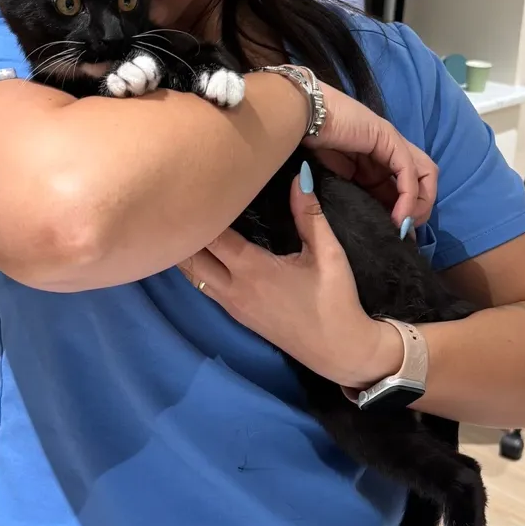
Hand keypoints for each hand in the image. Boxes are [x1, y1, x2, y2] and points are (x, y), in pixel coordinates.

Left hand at [180, 161, 405, 388]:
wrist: (340, 351)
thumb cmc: (336, 301)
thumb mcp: (329, 254)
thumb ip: (310, 214)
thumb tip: (298, 174)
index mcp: (252, 269)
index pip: (212, 234)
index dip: (203, 210)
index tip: (199, 188)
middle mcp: (233, 288)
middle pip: (190, 256)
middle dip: (185, 230)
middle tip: (185, 202)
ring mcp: (231, 305)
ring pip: (192, 274)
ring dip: (187, 250)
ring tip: (187, 223)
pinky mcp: (236, 315)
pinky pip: (204, 286)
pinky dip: (197, 268)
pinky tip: (203, 251)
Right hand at [308, 82, 437, 231]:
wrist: (297, 121)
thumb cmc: (306, 150)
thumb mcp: (334, 183)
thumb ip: (352, 199)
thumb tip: (363, 227)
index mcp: (375, 161)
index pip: (406, 187)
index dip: (406, 212)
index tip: (394, 234)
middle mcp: (388, 151)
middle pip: (423, 180)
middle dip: (419, 210)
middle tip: (404, 232)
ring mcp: (391, 142)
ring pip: (425, 174)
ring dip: (420, 204)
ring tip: (404, 225)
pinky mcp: (389, 138)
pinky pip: (409, 171)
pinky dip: (408, 198)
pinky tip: (398, 216)